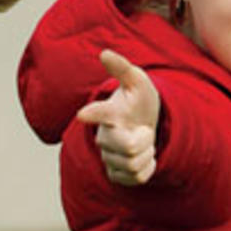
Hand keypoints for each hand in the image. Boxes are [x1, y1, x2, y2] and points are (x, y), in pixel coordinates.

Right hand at [77, 49, 160, 185]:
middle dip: (146, 140)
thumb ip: (122, 68)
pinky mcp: (115, 174)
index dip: (92, 113)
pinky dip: (148, 166)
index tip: (82, 114)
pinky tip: (143, 156)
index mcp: (109, 113)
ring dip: (148, 153)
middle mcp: (104, 137)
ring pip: (135, 165)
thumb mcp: (137, 82)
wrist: (142, 124)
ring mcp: (108, 157)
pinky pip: (139, 177)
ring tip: (142, 141)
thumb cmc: (138, 102)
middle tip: (144, 130)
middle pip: (130, 148)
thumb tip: (104, 53)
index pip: (100, 113)